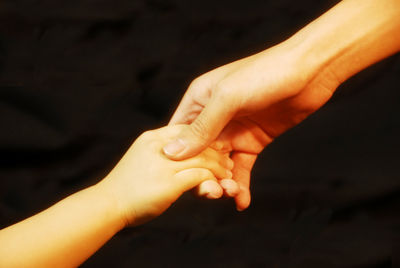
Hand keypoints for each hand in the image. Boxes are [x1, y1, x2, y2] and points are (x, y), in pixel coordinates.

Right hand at [97, 125, 232, 225]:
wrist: (105, 205)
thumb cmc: (123, 186)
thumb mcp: (141, 158)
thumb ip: (160, 152)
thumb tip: (179, 153)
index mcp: (152, 138)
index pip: (185, 129)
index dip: (204, 138)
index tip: (217, 148)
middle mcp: (158, 146)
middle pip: (198, 143)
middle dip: (217, 153)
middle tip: (228, 163)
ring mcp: (163, 164)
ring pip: (203, 159)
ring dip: (220, 168)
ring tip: (228, 176)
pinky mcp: (169, 183)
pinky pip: (200, 175)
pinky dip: (213, 181)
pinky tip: (219, 188)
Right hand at [165, 42, 338, 209]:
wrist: (311, 72)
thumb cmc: (265, 74)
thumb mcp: (227, 99)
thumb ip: (201, 127)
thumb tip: (171, 153)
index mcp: (199, 101)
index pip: (178, 134)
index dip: (176, 158)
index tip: (176, 181)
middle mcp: (213, 117)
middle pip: (198, 154)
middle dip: (202, 175)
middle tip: (211, 193)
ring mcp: (234, 130)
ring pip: (219, 164)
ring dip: (222, 183)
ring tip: (230, 195)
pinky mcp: (254, 141)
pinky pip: (242, 167)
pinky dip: (241, 184)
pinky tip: (242, 201)